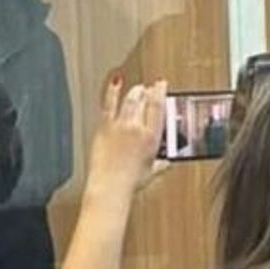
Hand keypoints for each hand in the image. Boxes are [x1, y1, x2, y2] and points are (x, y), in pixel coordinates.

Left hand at [85, 78, 167, 194]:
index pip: (158, 107)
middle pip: (144, 101)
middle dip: (147, 92)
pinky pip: (109, 104)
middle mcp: (137, 128)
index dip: (160, 92)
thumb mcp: (151, 172)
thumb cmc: (129, 182)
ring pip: (130, 99)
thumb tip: (165, 163)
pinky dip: (113, 91)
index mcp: (151, 137)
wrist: (110, 186)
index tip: (161, 85)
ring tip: (137, 88)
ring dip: (135, 91)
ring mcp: (120, 126)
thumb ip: (160, 164)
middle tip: (148, 89)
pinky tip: (114, 82)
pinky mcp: (105, 127)